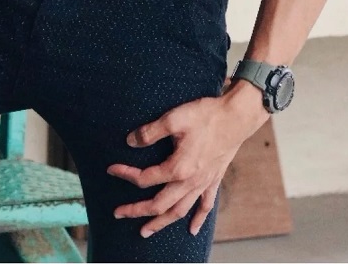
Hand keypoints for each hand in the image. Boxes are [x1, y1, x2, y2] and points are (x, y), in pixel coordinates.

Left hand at [106, 92, 262, 238]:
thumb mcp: (174, 118)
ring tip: (146, 231)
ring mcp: (203, 184)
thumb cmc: (206, 115)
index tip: (111, 169)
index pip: (145, 178)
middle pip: (159, 204)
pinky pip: (205, 205)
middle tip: (118, 213)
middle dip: (137, 210)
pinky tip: (193, 230)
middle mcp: (190, 182)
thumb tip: (130, 141)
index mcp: (178, 168)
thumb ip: (150, 132)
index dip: (126, 174)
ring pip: (179, 211)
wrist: (236, 117)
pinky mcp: (214, 180)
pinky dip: (198, 219)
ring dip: (161, 223)